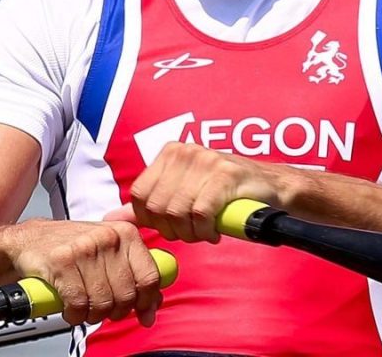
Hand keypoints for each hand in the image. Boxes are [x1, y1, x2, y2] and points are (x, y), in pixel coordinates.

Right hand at [4, 218, 161, 327]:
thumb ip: (134, 276)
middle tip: (105, 310)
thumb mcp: (111, 252)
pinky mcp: (62, 263)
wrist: (31, 238)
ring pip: (102, 302)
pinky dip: (75, 315)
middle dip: (116, 311)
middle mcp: (109, 237)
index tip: (141, 311)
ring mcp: (85, 249)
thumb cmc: (75, 246)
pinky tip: (71, 308)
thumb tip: (151, 311)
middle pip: (126, 294)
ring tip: (86, 307)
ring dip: (93, 315)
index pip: (150, 276)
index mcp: (127, 233)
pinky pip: (77, 304)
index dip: (147, 301)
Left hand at [105, 142, 294, 243]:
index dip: (153, 219)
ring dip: (191, 232)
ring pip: (177, 212)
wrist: (270, 187)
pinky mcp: (225, 175)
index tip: (173, 224)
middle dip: (173, 229)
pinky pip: (200, 214)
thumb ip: (148, 206)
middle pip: (157, 207)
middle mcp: (186, 151)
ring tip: (205, 229)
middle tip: (192, 230)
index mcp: (171, 152)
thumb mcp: (182, 193)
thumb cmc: (224, 192)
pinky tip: (215, 230)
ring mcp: (206, 160)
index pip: (140, 195)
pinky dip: (206, 231)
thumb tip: (111, 219)